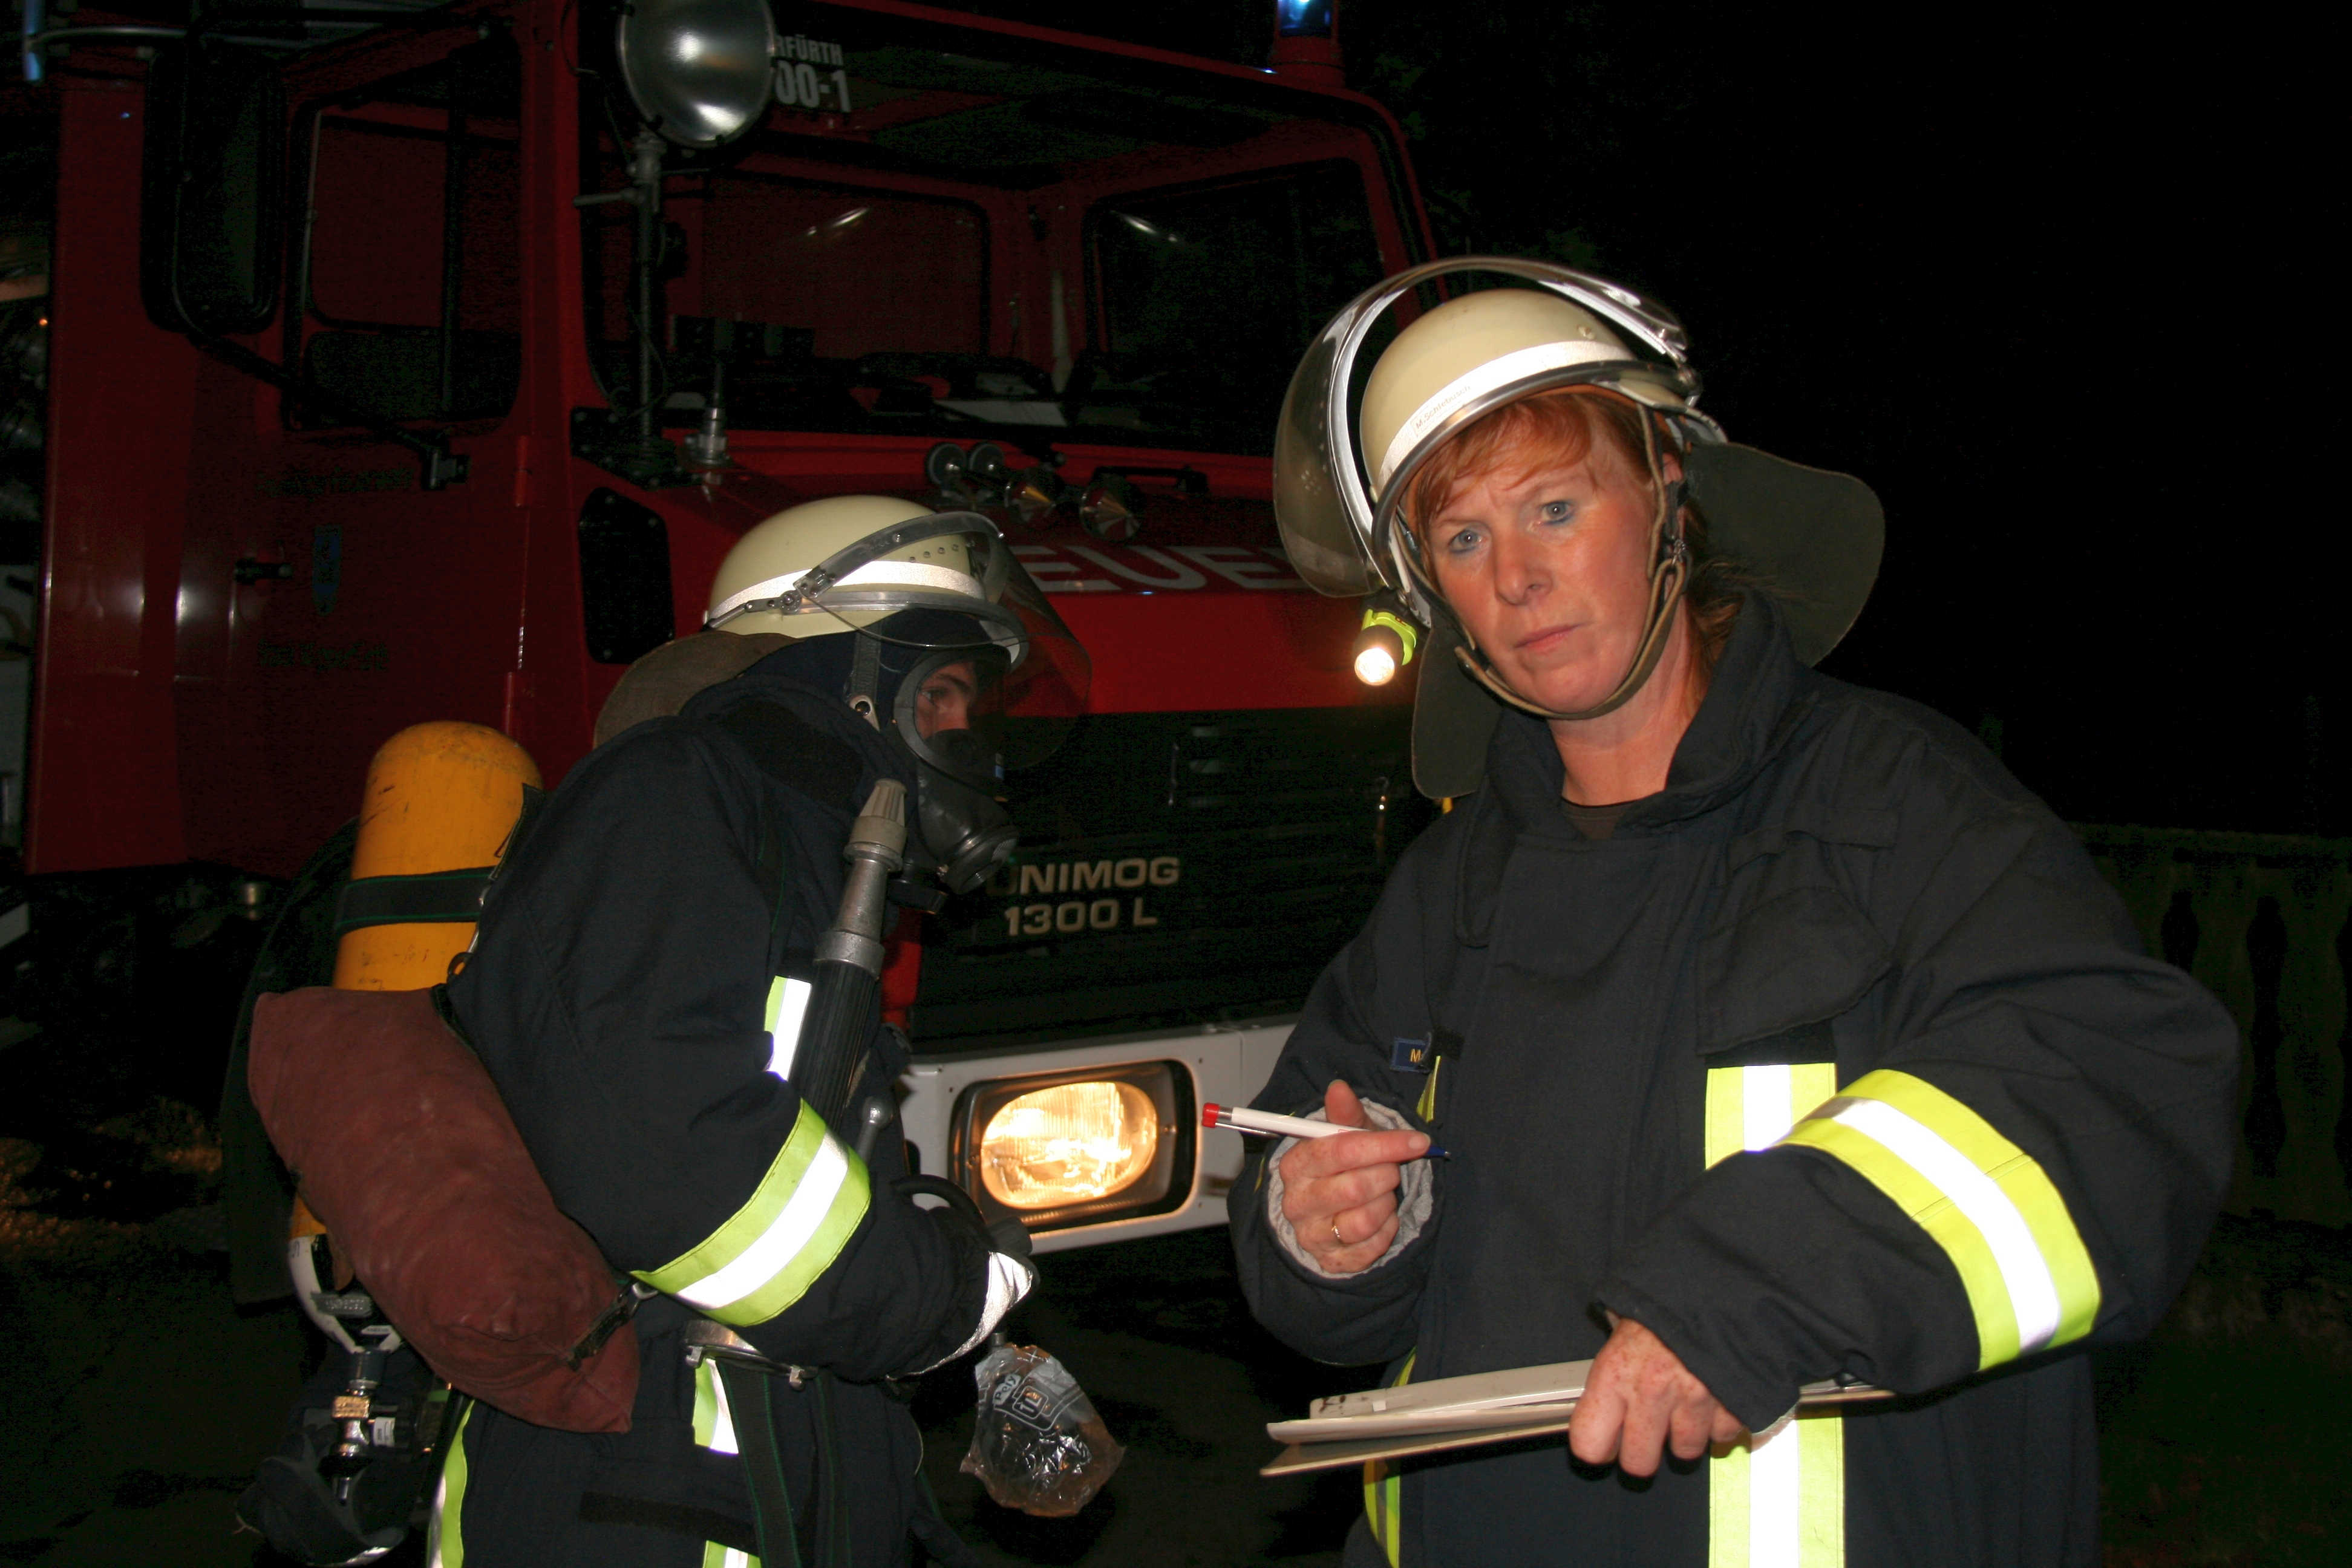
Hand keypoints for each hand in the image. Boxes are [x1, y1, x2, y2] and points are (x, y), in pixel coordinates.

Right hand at [1277, 1080, 1429, 1274]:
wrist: (1332, 1210)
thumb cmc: (1343, 1165)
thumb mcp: (1346, 1135)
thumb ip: (1345, 1114)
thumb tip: (1339, 1088)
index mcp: (1296, 1164)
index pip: (1340, 1151)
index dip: (1384, 1145)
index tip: (1417, 1141)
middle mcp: (1297, 1202)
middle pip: (1354, 1188)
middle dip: (1386, 1175)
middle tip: (1392, 1170)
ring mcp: (1312, 1235)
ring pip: (1364, 1220)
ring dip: (1386, 1204)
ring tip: (1384, 1194)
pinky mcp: (1331, 1260)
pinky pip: (1371, 1247)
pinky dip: (1387, 1229)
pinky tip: (1382, 1217)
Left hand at [1568, 1315, 1744, 1475]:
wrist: (1720, 1277)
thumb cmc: (1666, 1299)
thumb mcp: (1624, 1324)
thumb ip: (1612, 1367)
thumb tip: (1600, 1395)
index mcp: (1616, 1372)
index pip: (1589, 1443)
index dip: (1596, 1447)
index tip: (1604, 1442)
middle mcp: (1652, 1393)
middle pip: (1639, 1464)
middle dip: (1643, 1452)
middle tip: (1647, 1430)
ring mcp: (1695, 1401)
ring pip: (1684, 1452)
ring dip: (1685, 1434)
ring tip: (1685, 1403)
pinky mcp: (1733, 1405)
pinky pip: (1723, 1436)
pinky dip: (1720, 1421)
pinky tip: (1715, 1395)